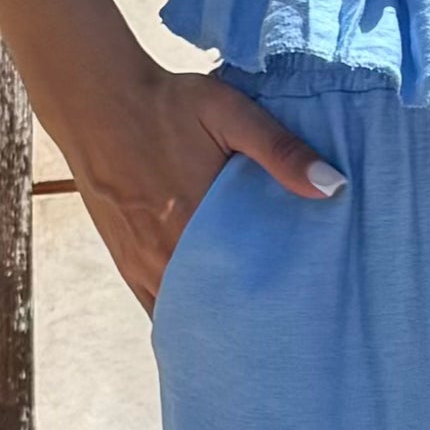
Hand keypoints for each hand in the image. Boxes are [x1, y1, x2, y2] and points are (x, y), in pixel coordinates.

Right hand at [77, 77, 345, 311]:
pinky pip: (152, 304)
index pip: (244, 291)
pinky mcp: (123, 259)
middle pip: (214, 312)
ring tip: (249, 329)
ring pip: (182, 314)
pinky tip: (203, 319)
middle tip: (283, 330)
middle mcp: (164, 256)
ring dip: (212, 321)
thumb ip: (281, 151)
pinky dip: (180, 314)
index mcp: (196, 226)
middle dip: (247, 322)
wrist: (95, 99)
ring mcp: (139, 263)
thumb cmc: (167, 105)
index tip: (302, 316)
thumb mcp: (231, 114)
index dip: (272, 309)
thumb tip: (334, 187)